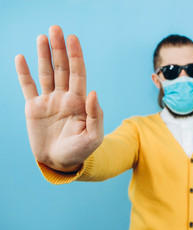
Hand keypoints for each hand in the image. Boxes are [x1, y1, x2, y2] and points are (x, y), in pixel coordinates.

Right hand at [15, 25, 103, 171]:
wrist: (61, 162)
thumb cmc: (80, 151)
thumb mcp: (93, 136)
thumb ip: (95, 115)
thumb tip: (92, 92)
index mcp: (79, 101)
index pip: (78, 73)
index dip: (76, 56)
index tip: (73, 38)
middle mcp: (64, 97)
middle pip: (62, 68)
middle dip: (59, 49)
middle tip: (56, 28)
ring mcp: (49, 101)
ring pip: (46, 73)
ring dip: (43, 55)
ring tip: (42, 37)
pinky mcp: (34, 108)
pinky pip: (28, 87)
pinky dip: (24, 73)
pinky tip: (21, 58)